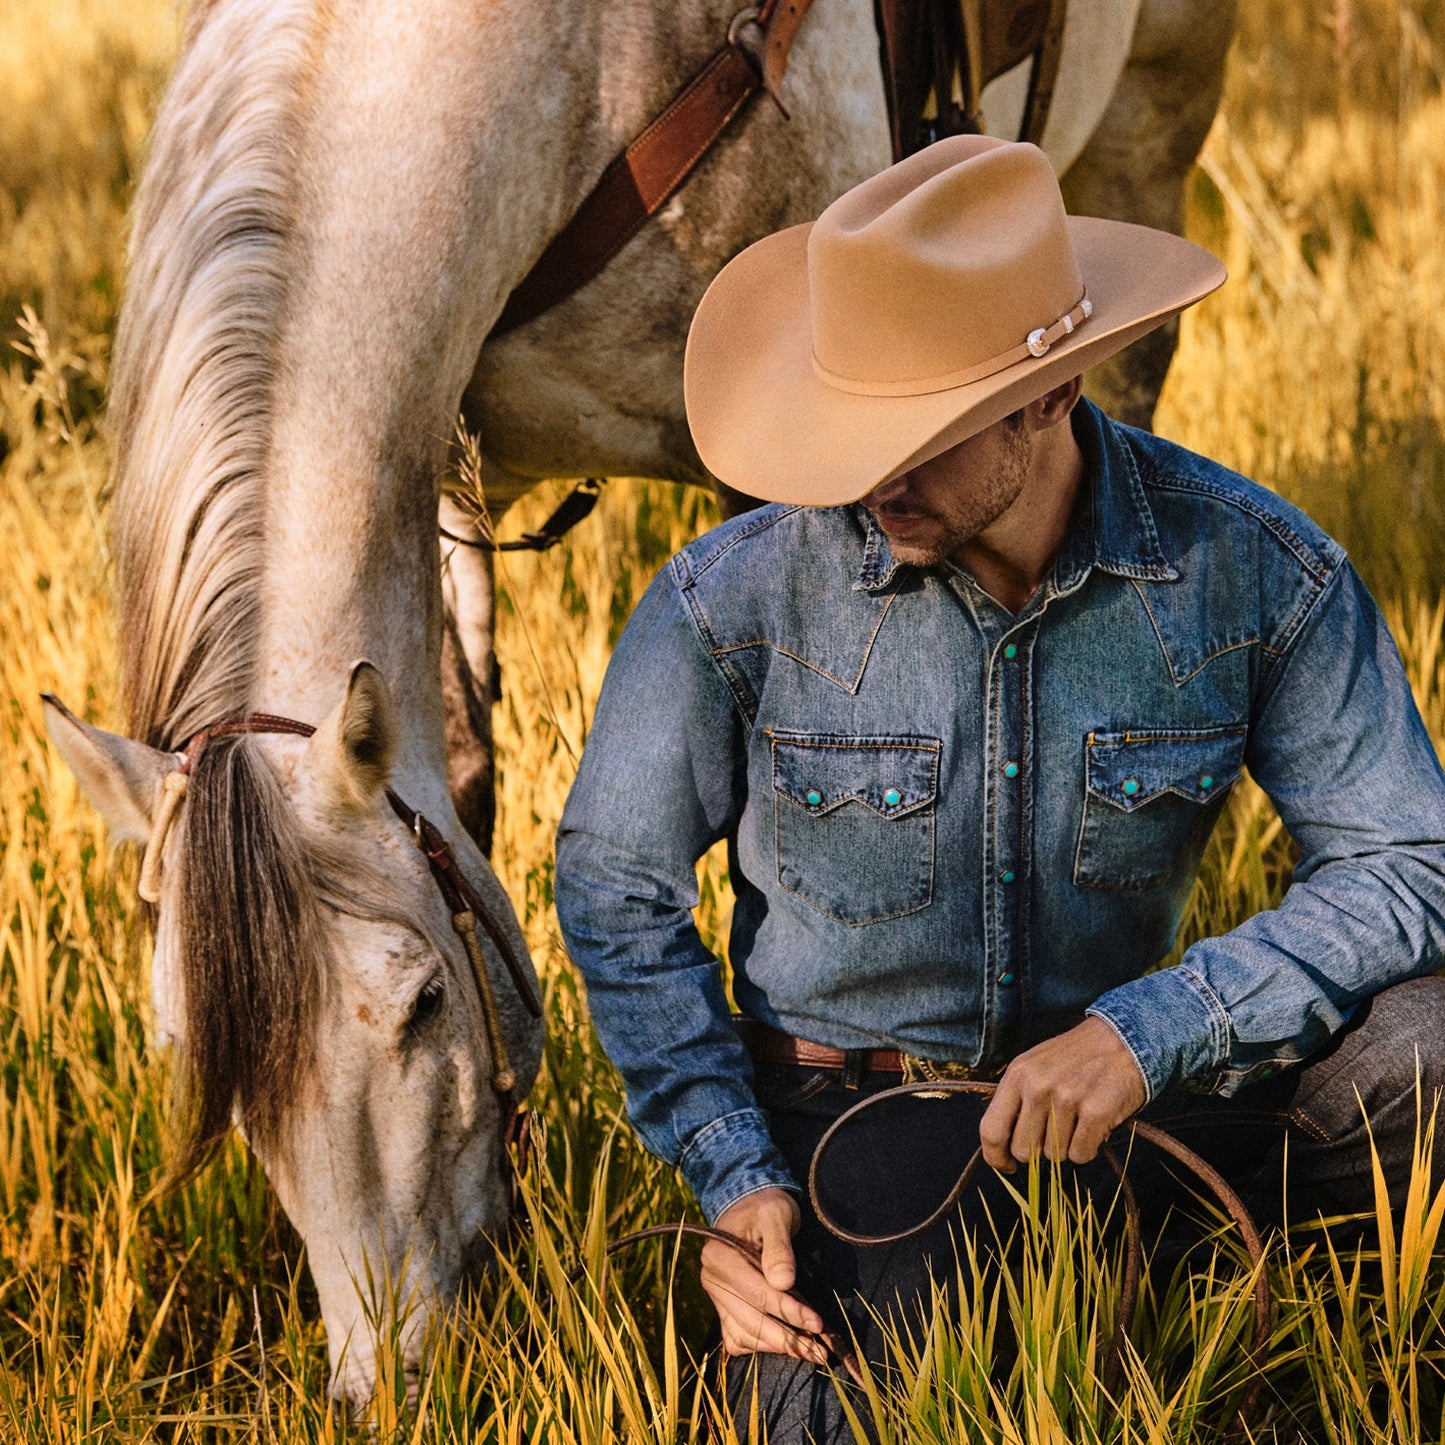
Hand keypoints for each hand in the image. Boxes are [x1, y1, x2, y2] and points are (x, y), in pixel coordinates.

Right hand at [701, 1188, 837, 1366]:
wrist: (751, 1208)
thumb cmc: (766, 1209)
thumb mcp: (776, 1215)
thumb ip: (779, 1247)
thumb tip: (783, 1282)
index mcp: (719, 1255)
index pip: (757, 1293)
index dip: (789, 1311)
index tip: (818, 1323)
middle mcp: (711, 1279)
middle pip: (751, 1320)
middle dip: (788, 1338)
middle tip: (820, 1351)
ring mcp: (716, 1297)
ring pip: (744, 1335)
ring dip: (778, 1347)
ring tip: (810, 1351)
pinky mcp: (723, 1308)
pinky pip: (737, 1339)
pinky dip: (760, 1346)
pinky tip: (785, 1345)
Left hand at [978, 1017, 1145, 1172]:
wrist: (1121, 1039)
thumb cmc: (1075, 1058)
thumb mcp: (1034, 1067)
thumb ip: (1017, 1100)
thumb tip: (1004, 1147)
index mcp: (1017, 1076)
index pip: (991, 1131)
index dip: (996, 1157)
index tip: (1007, 1166)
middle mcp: (1037, 1087)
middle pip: (1023, 1150)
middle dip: (1039, 1151)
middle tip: (1056, 1131)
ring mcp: (1066, 1099)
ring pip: (1054, 1156)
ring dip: (1067, 1146)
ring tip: (1078, 1118)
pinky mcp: (1095, 1112)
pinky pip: (1081, 1155)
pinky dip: (1088, 1148)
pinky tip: (1094, 1124)